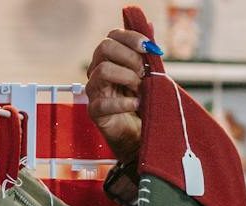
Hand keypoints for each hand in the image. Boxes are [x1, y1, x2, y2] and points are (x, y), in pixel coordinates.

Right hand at [86, 28, 147, 161]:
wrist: (140, 136)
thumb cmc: (144, 105)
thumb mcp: (149, 78)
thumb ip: (147, 57)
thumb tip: (150, 30)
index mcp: (110, 60)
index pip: (113, 36)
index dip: (131, 38)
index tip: (149, 48)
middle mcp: (98, 71)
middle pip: (105, 47)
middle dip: (129, 57)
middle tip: (144, 72)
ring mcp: (94, 91)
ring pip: (103, 70)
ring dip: (127, 77)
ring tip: (141, 90)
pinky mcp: (95, 111)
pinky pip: (103, 103)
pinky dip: (123, 103)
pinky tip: (137, 104)